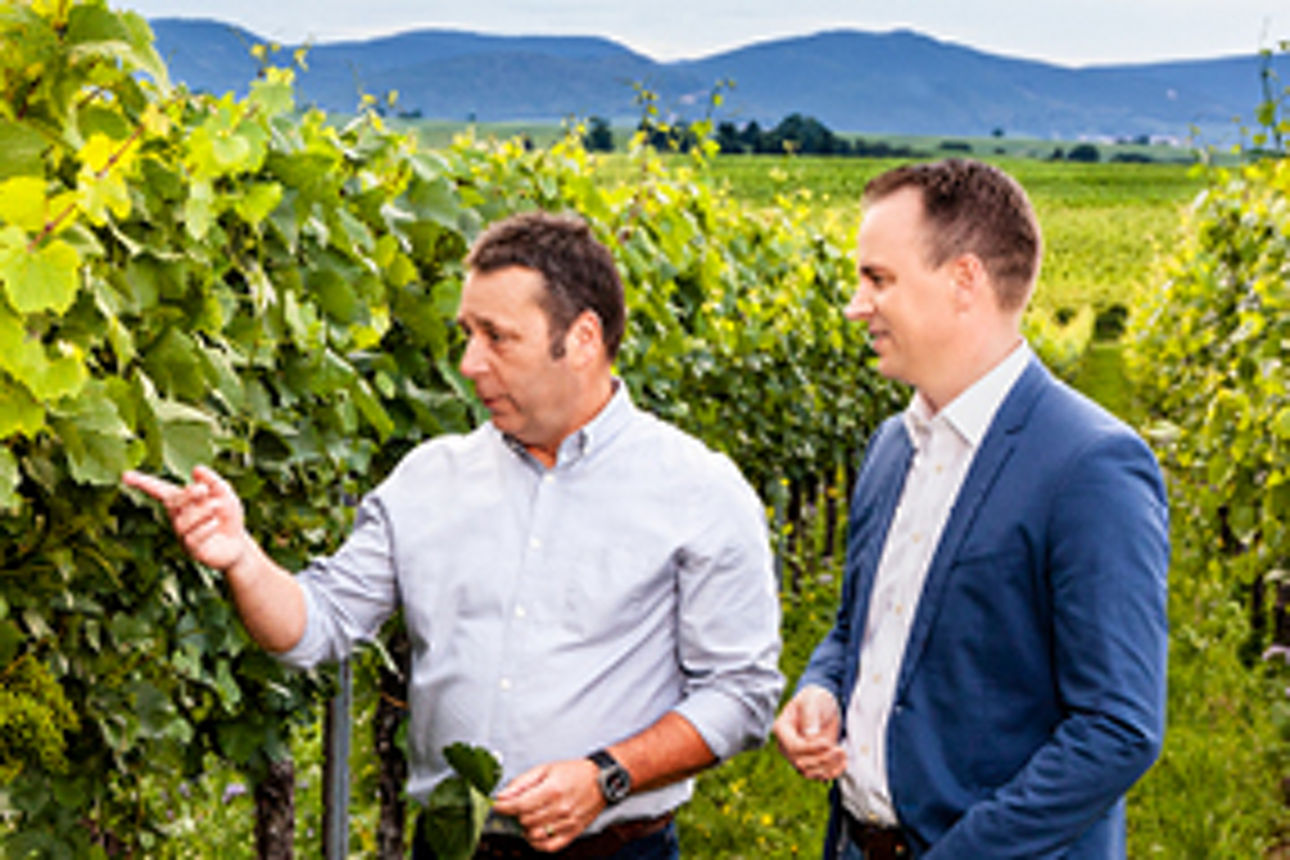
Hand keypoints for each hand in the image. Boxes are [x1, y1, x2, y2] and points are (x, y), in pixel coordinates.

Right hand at [122, 465, 250, 572]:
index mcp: (182, 502)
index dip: (143, 483)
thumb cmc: (227, 518)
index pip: (160, 490)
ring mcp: (182, 535)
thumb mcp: (225, 495)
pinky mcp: (191, 550)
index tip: (125, 476)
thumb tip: (197, 469)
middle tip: (204, 490)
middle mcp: (178, 518)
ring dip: (201, 512)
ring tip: (217, 507)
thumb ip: (213, 481)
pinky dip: (206, 528)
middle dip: (187, 494)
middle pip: (172, 503)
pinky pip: (192, 538)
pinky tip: (215, 524)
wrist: (239, 545)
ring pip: (182, 522)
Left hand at [491, 759, 603, 851]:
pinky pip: (549, 847)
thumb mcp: (546, 769)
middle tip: (519, 807)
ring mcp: (566, 823)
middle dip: (517, 815)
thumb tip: (502, 796)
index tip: (498, 806)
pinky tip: (536, 833)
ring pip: (534, 835)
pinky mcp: (572, 833)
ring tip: (529, 818)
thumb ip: (522, 783)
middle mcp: (559, 809)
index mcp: (551, 790)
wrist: (601, 780)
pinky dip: (537, 843)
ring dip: (526, 828)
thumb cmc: (573, 772)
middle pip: (525, 821)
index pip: (519, 806)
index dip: (503, 808)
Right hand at [773, 685, 846, 781]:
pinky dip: (831, 773)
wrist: (822, 704)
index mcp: (782, 729)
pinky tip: (843, 764)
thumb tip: (810, 735)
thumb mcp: (812, 701)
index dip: (811, 749)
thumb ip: (810, 715)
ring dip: (828, 767)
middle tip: (839, 749)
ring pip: (808, 772)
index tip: (828, 743)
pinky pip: (817, 774)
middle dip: (822, 759)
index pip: (794, 747)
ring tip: (842, 753)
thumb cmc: (814, 698)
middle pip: (800, 762)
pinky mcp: (810, 761)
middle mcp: (786, 745)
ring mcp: (797, 755)